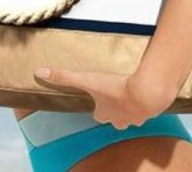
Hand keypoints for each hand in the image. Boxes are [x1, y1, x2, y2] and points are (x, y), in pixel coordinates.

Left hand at [34, 67, 177, 129]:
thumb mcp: (87, 80)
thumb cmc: (116, 88)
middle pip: (115, 118)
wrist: (147, 92)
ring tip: (132, 92)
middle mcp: (120, 120)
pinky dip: (147, 101)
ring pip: (132, 115)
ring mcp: (137, 117)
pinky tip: (147, 91)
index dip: (98, 105)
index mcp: (104, 114)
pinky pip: (148, 108)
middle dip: (115, 108)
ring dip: (131, 106)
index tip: (98, 95)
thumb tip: (39, 72)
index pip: (98, 114)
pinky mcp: (152, 111)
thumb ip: (64, 76)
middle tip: (115, 94)